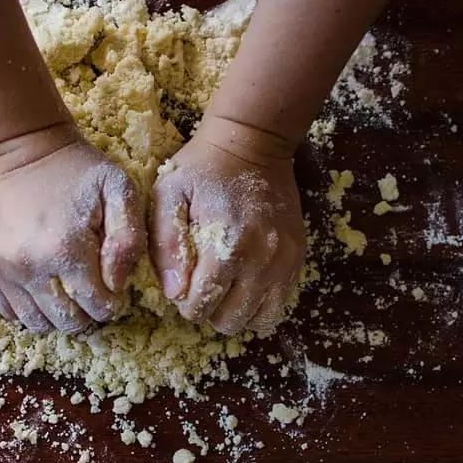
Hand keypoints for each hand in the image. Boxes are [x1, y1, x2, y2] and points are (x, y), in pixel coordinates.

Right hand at [0, 127, 144, 333]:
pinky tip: (43, 289)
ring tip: (68, 294)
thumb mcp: (119, 191)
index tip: (113, 288)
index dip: (112, 304)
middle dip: (87, 315)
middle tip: (92, 293)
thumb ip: (129, 239)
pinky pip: (9, 312)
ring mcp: (2, 269)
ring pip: (36, 323)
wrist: (24, 150)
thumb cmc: (78, 171)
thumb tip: (117, 285)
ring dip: (57, 317)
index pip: (98, 307)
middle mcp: (29, 266)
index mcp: (66, 250)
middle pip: (67, 322)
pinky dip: (29, 309)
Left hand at [149, 116, 305, 335]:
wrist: (253, 142)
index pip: (201, 306)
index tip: (182, 283)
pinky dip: (259, 305)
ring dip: (236, 313)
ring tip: (224, 289)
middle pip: (230, 320)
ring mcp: (284, 261)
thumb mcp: (169, 194)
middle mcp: (262, 260)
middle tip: (201, 286)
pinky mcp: (297, 258)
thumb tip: (174, 292)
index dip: (184, 302)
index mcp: (227, 246)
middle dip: (209, 311)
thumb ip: (166, 244)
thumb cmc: (203, 168)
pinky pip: (280, 304)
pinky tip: (244, 285)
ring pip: (260, 320)